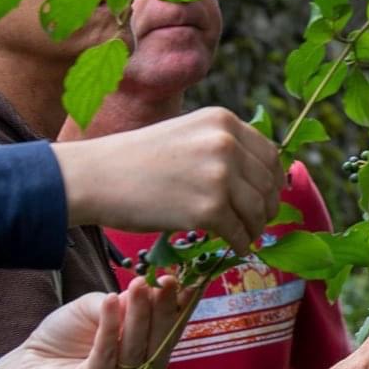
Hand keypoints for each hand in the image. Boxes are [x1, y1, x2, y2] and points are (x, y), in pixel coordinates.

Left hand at [0, 275, 194, 368]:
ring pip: (135, 349)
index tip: (188, 280)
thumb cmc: (64, 336)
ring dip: (139, 314)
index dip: (181, 307)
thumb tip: (147, 289)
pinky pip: (105, 357)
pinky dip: (109, 327)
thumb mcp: (96, 307)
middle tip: (166, 280)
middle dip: (164, 308)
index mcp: (145, 352)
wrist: (26, 364)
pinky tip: (111, 301)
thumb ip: (120, 302)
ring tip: (140, 284)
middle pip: (159, 341)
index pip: (169, 329)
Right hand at [52, 107, 285, 252]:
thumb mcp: (187, 134)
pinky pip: (240, 232)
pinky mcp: (210, 209)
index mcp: (223, 122)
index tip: (269, 194)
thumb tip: (259, 174)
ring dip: (255, 226)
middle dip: (267, 206)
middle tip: (259, 220)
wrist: (96, 177)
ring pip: (258, 210)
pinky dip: (241, 243)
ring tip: (246, 233)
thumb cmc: (136, 160)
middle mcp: (226, 144)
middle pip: (268, 184)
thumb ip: (221, 146)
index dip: (273, 180)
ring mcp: (220, 176)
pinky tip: (235, 246)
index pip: (269, 154)